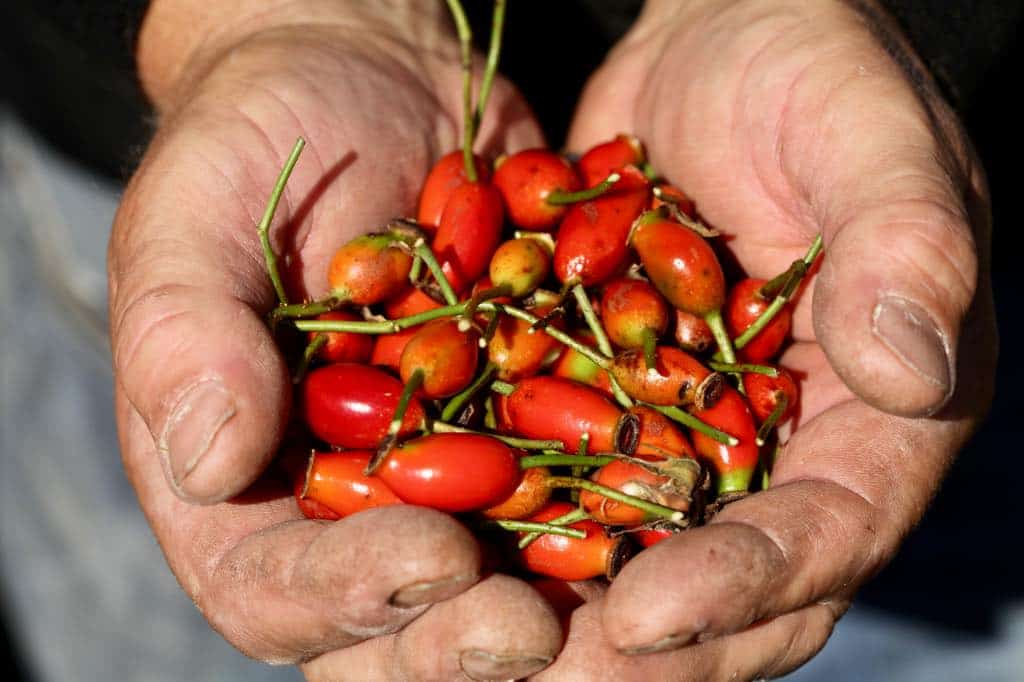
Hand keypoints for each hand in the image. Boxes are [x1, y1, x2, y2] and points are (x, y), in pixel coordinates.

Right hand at [109, 2, 560, 678]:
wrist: (370, 80)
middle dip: (454, 638)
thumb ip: (180, 336)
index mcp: (240, 481)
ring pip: (489, 584)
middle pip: (388, 623)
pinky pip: (569, 492)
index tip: (428, 557)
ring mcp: (440, 473)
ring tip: (619, 595)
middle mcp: (343, 501)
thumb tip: (207, 463)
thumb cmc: (259, 136)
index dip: (342, 596)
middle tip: (528, 626)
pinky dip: (615, 512)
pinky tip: (668, 504)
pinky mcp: (522, 425)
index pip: (270, 588)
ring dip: (550, 608)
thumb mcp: (195, 216)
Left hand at [535, 0, 995, 677]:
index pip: (829, 531)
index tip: (648, 616)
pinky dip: (513, 536)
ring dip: (560, 621)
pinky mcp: (620, 408)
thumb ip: (906, 244)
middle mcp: (790, 450)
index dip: (746, 585)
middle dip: (643, 651)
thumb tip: (911, 372)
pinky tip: (438, 561)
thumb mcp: (872, 135)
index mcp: (880, 414)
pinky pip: (568, 493)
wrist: (723, 45)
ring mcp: (697, 437)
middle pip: (730, 587)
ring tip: (471, 647)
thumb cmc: (816, 72)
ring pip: (638, 564)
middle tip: (535, 673)